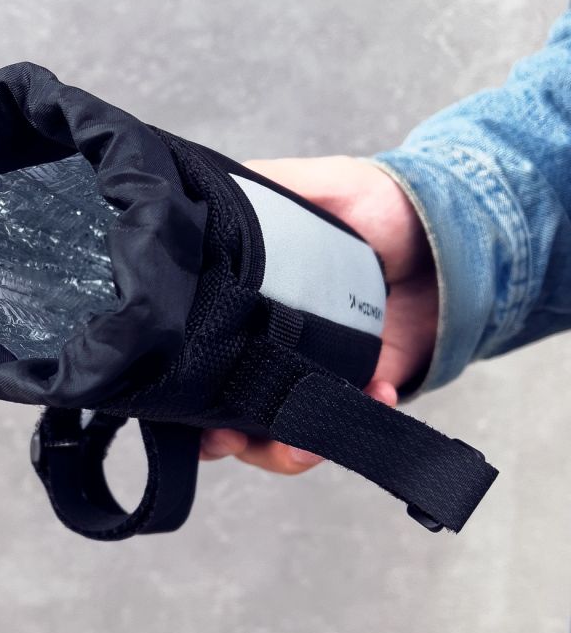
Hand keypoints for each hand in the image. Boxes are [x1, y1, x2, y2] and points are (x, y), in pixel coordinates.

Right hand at [200, 156, 438, 473]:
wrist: (448, 233)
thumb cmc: (376, 204)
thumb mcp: (317, 185)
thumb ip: (267, 186)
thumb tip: (205, 189)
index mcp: (245, 305)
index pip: (199, 357)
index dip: (184, 391)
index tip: (184, 410)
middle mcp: (270, 345)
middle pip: (226, 411)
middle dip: (223, 436)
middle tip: (229, 437)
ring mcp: (313, 372)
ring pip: (278, 434)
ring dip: (284, 447)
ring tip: (303, 442)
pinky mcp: (359, 389)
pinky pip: (347, 425)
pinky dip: (356, 422)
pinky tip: (375, 395)